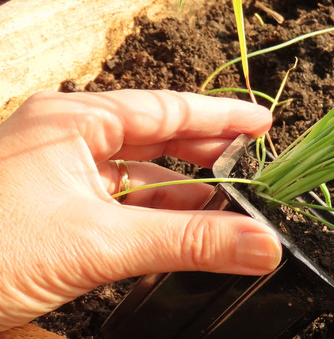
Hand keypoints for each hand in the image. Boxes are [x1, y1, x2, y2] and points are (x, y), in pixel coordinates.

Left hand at [0, 90, 281, 330]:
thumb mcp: (97, 244)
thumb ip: (187, 243)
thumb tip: (260, 244)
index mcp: (71, 121)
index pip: (165, 108)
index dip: (220, 117)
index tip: (263, 124)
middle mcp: (64, 139)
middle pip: (154, 139)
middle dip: (205, 156)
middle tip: (254, 170)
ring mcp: (55, 177)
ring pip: (137, 178)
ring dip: (181, 198)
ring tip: (229, 213)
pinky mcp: (50, 215)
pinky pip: (117, 210)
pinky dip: (152, 222)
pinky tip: (181, 238)